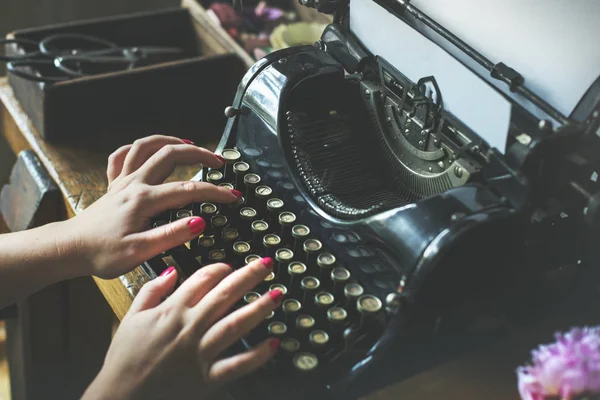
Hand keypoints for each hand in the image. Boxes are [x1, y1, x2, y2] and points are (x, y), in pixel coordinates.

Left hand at [61, 135, 241, 278]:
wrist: (69, 249)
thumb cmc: (101, 253)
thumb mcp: (139, 252)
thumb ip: (172, 235)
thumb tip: (199, 222)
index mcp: (144, 200)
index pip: (189, 190)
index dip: (215, 192)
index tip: (232, 196)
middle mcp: (134, 183)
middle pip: (171, 154)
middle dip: (199, 154)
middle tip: (218, 161)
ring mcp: (123, 181)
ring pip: (147, 146)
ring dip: (171, 140)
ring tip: (189, 144)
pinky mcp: (113, 185)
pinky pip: (124, 155)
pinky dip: (138, 148)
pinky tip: (148, 150)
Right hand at [83, 257, 281, 399]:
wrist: (120, 397)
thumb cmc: (125, 359)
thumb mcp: (131, 317)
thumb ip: (152, 290)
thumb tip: (171, 271)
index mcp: (172, 310)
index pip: (202, 279)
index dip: (220, 269)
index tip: (230, 266)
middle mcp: (189, 327)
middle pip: (225, 295)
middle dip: (249, 276)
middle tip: (267, 265)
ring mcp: (200, 352)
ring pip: (235, 324)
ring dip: (259, 307)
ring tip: (277, 294)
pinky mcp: (206, 377)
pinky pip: (236, 365)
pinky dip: (256, 355)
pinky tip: (273, 343)